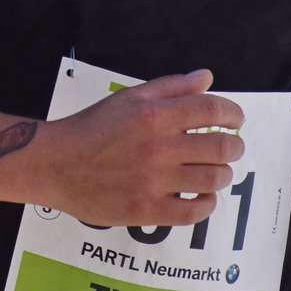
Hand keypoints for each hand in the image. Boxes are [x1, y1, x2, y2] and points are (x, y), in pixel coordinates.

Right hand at [33, 71, 245, 226]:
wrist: (55, 164)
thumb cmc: (92, 128)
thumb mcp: (129, 98)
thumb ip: (170, 87)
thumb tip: (206, 77)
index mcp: (155, 115)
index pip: (213, 109)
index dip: (233, 114)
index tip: (236, 120)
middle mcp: (159, 147)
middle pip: (222, 147)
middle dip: (235, 145)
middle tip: (230, 147)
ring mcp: (154, 181)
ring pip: (214, 179)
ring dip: (223, 173)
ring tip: (215, 171)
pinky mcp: (147, 209)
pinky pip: (194, 212)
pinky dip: (207, 204)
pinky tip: (202, 197)